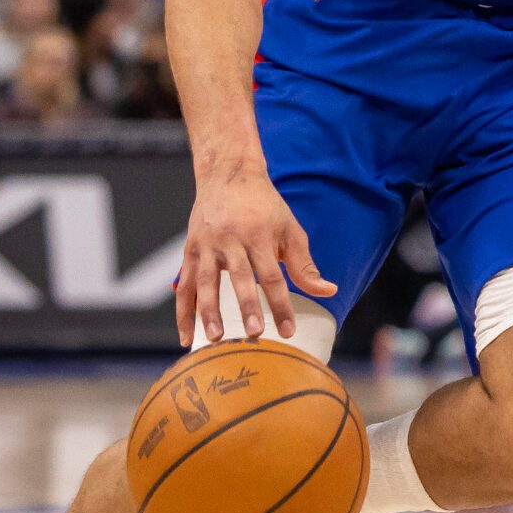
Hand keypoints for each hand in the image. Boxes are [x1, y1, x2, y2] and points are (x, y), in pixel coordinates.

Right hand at [176, 167, 336, 345]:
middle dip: (247, 306)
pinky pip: (184, 286)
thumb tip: (329, 292)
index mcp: (259, 235)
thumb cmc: (264, 206)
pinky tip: (187, 337)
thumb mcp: (289, 229)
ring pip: (205, 282)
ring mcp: (207, 245)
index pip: (273, 276)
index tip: (289, 331)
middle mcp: (231, 239)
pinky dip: (183, 312)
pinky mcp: (189, 250)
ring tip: (216, 338)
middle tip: (255, 334)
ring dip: (209, 311)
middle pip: (240, 277)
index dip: (281, 305)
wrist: (228, 175)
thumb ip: (304, 265)